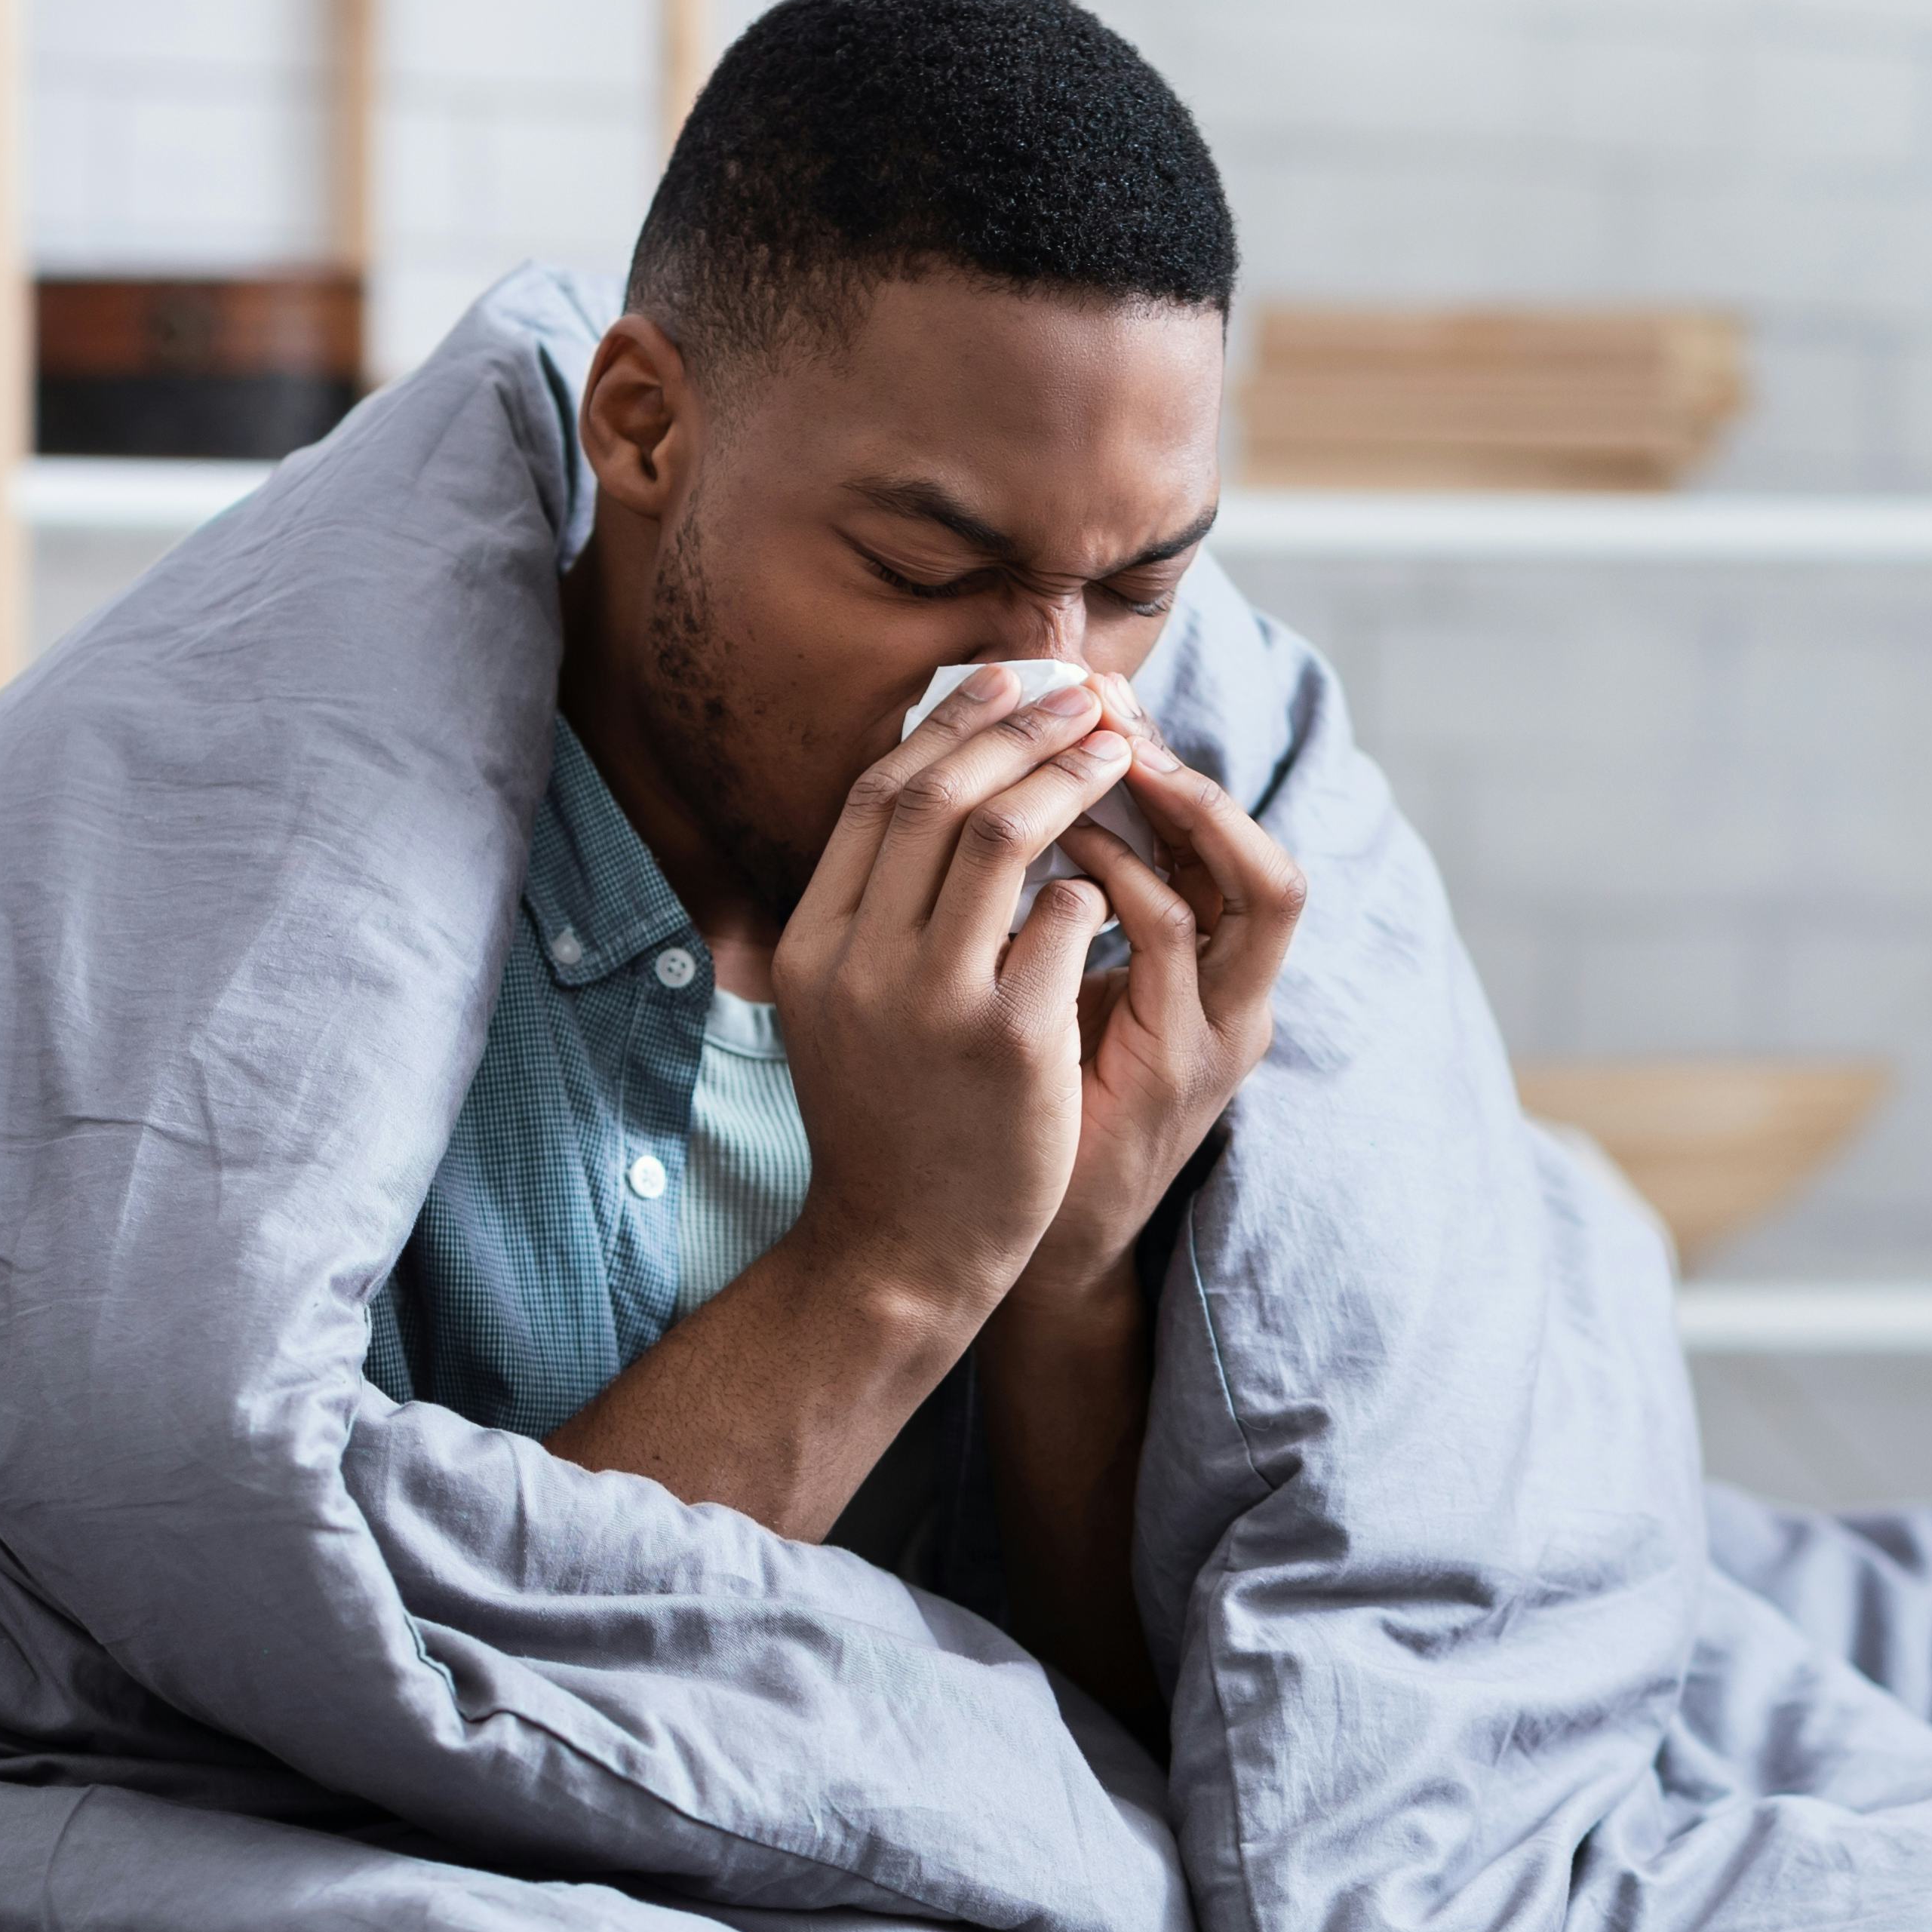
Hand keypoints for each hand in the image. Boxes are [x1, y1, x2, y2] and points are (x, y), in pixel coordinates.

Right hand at [768, 667, 1139, 1345]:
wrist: (901, 1250)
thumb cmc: (887, 1117)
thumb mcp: (841, 1006)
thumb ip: (871, 910)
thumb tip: (928, 783)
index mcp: (813, 944)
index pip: (878, 796)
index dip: (948, 726)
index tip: (1004, 682)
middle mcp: (859, 962)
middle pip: (939, 797)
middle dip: (1021, 728)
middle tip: (1083, 699)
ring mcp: (932, 1001)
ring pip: (1005, 837)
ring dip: (1069, 778)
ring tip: (1118, 751)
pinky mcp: (1009, 1041)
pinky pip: (1066, 918)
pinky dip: (1096, 881)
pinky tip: (1117, 876)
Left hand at [1003, 678, 1308, 1321]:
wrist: (979, 1238)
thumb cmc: (1005, 1105)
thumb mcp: (1041, 988)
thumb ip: (1053, 906)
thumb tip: (1009, 796)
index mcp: (1210, 978)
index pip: (1228, 847)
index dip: (1173, 768)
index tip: (1094, 703)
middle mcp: (1237, 1002)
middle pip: (1266, 858)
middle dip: (1186, 773)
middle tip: (1104, 706)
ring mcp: (1218, 1035)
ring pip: (1252, 887)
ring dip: (1168, 811)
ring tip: (1087, 758)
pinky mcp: (1179, 1068)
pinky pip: (1168, 939)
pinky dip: (1121, 877)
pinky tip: (1059, 846)